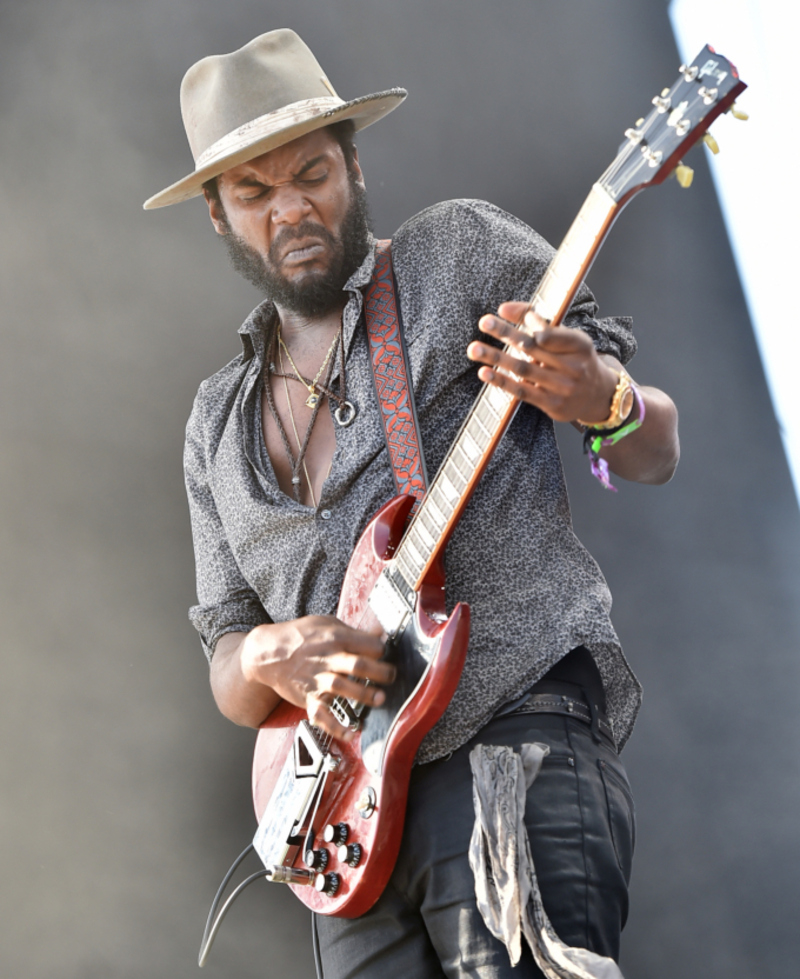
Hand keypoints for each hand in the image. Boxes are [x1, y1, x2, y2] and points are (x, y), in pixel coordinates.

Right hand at [239, 615, 394, 740]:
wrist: (266, 653)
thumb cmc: (297, 636)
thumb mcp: (326, 623)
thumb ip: (353, 630)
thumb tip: (378, 632)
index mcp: (335, 639)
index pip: (367, 644)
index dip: (382, 650)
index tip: (387, 655)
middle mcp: (328, 659)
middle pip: (358, 664)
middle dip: (380, 672)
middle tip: (392, 676)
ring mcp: (318, 680)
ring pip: (343, 687)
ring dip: (364, 694)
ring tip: (379, 699)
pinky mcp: (308, 698)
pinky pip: (322, 715)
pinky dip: (335, 727)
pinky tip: (350, 733)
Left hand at [467, 302, 619, 423]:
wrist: (598, 396)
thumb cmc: (577, 361)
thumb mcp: (569, 338)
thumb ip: (539, 321)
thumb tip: (504, 309)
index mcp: (579, 345)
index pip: (549, 331)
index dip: (526, 321)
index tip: (501, 312)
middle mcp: (573, 366)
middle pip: (532, 347)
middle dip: (505, 333)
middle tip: (484, 322)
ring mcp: (562, 387)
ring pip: (523, 369)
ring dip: (496, 358)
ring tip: (474, 349)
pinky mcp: (551, 404)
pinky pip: (522, 391)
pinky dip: (501, 381)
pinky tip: (484, 372)